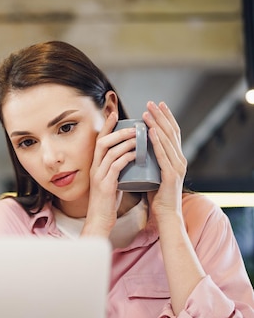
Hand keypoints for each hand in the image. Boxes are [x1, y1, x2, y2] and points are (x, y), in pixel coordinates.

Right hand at [83, 112, 136, 236]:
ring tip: (140, 137)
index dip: (106, 127)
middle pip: (102, 142)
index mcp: (96, 166)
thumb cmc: (106, 203)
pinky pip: (116, 166)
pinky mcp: (105, 185)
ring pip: (110, 152)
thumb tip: (129, 158)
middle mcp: (95, 168)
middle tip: (134, 126)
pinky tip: (138, 154)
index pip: (99, 141)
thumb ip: (116, 170)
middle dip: (118, 131)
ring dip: (126, 142)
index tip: (115, 114)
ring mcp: (98, 176)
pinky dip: (127, 157)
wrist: (99, 221)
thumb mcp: (110, 182)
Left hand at [142, 101, 186, 220]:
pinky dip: (157, 142)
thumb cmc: (157, 196)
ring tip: (148, 113)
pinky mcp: (171, 175)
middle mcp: (179, 159)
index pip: (171, 133)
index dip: (165, 118)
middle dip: (161, 116)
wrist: (166, 214)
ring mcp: (177, 166)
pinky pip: (163, 155)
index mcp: (175, 158)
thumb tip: (137, 150)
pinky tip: (151, 132)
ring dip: (157, 125)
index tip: (157, 105)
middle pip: (171, 132)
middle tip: (152, 102)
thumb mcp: (153, 173)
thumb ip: (149, 162)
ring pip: (167, 141)